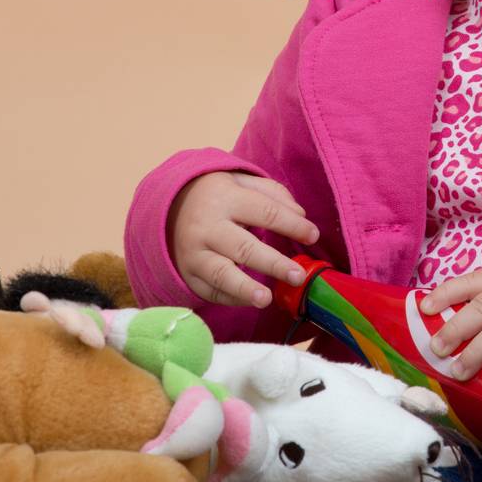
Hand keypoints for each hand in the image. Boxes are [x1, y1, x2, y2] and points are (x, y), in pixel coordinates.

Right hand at [169, 171, 319, 308]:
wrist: (168, 206)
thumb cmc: (218, 195)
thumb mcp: (243, 181)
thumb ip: (273, 194)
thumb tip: (300, 216)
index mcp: (225, 198)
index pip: (264, 212)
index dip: (291, 225)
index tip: (313, 236)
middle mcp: (207, 226)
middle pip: (243, 247)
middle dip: (273, 263)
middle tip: (298, 276)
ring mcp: (194, 253)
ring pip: (220, 273)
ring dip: (243, 288)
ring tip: (266, 299)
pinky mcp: (187, 274)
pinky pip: (209, 290)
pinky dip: (230, 298)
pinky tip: (251, 300)